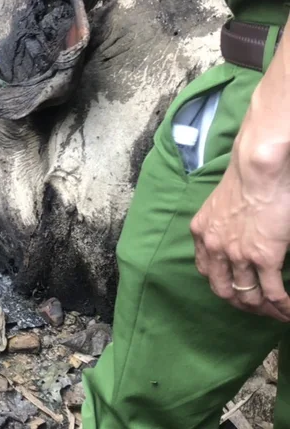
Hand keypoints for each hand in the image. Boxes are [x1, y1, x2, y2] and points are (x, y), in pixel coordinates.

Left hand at [191, 133, 289, 320]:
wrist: (257, 169)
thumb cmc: (245, 179)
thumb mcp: (220, 205)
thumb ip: (222, 225)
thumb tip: (239, 236)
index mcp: (201, 233)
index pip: (206, 271)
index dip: (223, 285)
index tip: (238, 290)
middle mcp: (214, 248)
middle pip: (223, 290)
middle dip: (241, 304)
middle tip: (259, 309)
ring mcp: (238, 256)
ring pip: (248, 296)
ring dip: (264, 310)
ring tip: (278, 313)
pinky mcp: (263, 258)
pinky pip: (272, 293)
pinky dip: (282, 307)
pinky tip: (289, 311)